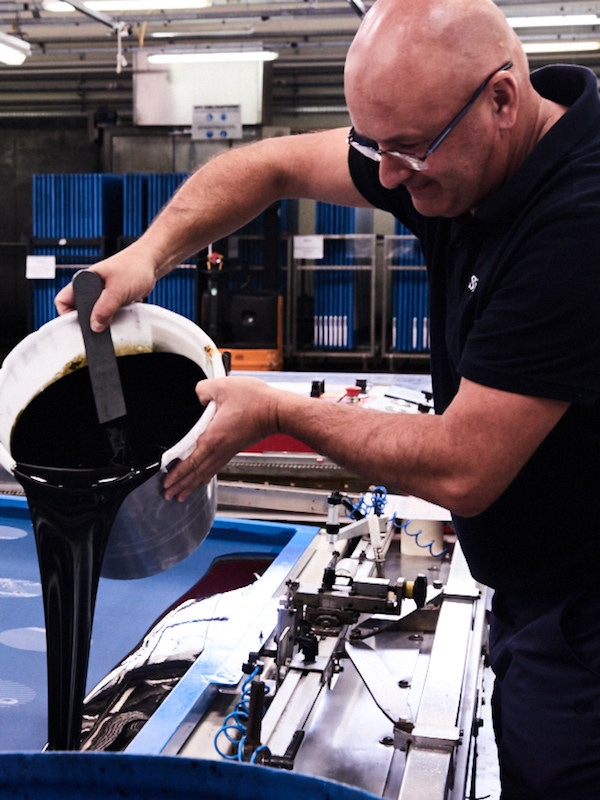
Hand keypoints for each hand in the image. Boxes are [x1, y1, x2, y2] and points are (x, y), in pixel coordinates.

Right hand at [55, 249, 157, 330]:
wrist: (151, 263)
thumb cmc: (134, 267)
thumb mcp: (117, 290)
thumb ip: (105, 308)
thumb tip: (95, 326)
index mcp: (84, 281)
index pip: (63, 301)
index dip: (66, 315)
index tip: (78, 326)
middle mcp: (90, 288)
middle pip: (79, 311)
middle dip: (88, 320)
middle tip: (99, 326)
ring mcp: (102, 295)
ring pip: (95, 314)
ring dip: (104, 320)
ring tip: (114, 319)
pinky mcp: (113, 300)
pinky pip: (109, 314)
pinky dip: (115, 318)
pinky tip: (123, 316)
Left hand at [162, 376, 281, 501]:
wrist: (278, 411)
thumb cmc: (256, 401)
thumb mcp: (224, 387)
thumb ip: (203, 390)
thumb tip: (197, 395)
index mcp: (213, 437)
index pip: (191, 461)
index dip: (177, 473)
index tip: (166, 482)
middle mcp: (220, 449)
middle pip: (196, 472)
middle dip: (181, 485)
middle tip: (168, 495)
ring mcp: (228, 450)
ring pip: (205, 472)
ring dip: (191, 484)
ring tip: (181, 494)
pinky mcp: (234, 448)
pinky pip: (215, 466)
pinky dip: (205, 475)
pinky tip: (203, 479)